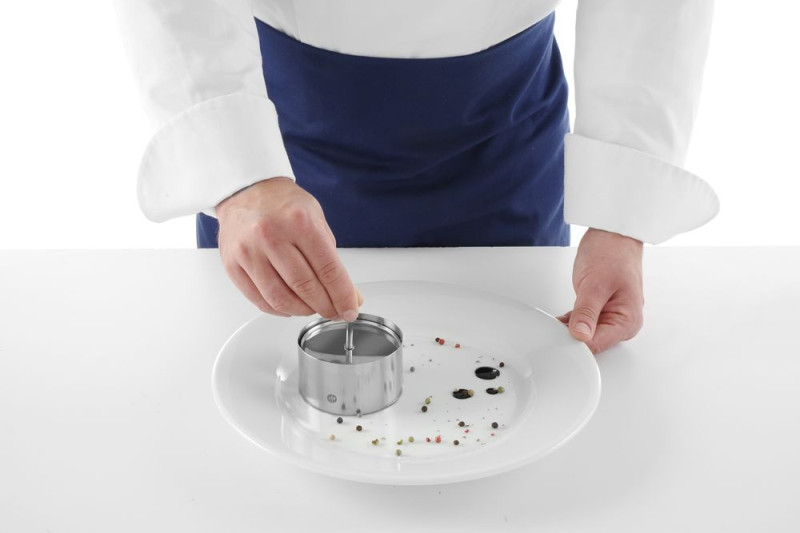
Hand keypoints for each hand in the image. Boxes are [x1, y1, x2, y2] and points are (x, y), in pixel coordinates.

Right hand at [216, 177, 361, 319]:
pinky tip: (290, 306)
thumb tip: (349, 295)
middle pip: (305, 287)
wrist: (246, 190)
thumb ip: (332, 259)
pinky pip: (259, 300)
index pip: (328, 270)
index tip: (349, 310)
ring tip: (312, 308)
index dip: (342, 296)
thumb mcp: (316, 220)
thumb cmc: (282, 205)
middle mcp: (271, 236)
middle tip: (334, 311)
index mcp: (299, 222)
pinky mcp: (233, 265)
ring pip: (281, 299)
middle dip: (325, 306)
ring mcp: (249, 252)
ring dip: (302, 310)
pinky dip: (279, 310)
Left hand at [557, 228, 643, 353]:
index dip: (575, 344)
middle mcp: (622, 323)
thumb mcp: (595, 285)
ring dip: (568, 330)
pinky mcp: (600, 310)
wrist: (612, 234)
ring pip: (585, 334)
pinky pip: (582, 323)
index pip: (597, 345)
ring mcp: (611, 316)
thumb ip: (587, 313)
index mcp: (628, 321)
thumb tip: (581, 336)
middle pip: (591, 343)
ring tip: (553, 324)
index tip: (557, 339)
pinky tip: (558, 320)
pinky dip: (570, 322)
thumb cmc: (612, 253)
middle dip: (571, 338)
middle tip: (552, 330)